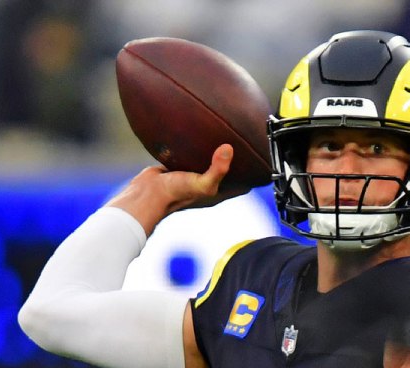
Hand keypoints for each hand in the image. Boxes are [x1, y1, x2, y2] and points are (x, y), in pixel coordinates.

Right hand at [107, 144, 247, 234]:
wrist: (146, 194)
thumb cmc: (176, 194)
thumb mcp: (202, 183)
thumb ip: (217, 168)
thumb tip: (229, 149)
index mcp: (219, 191)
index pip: (244, 184)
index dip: (254, 175)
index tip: (263, 161)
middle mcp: (208, 183)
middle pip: (229, 170)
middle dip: (238, 159)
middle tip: (247, 140)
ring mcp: (193, 174)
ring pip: (209, 160)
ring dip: (216, 150)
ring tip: (225, 132)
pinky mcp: (179, 166)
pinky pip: (191, 154)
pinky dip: (196, 146)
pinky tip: (199, 131)